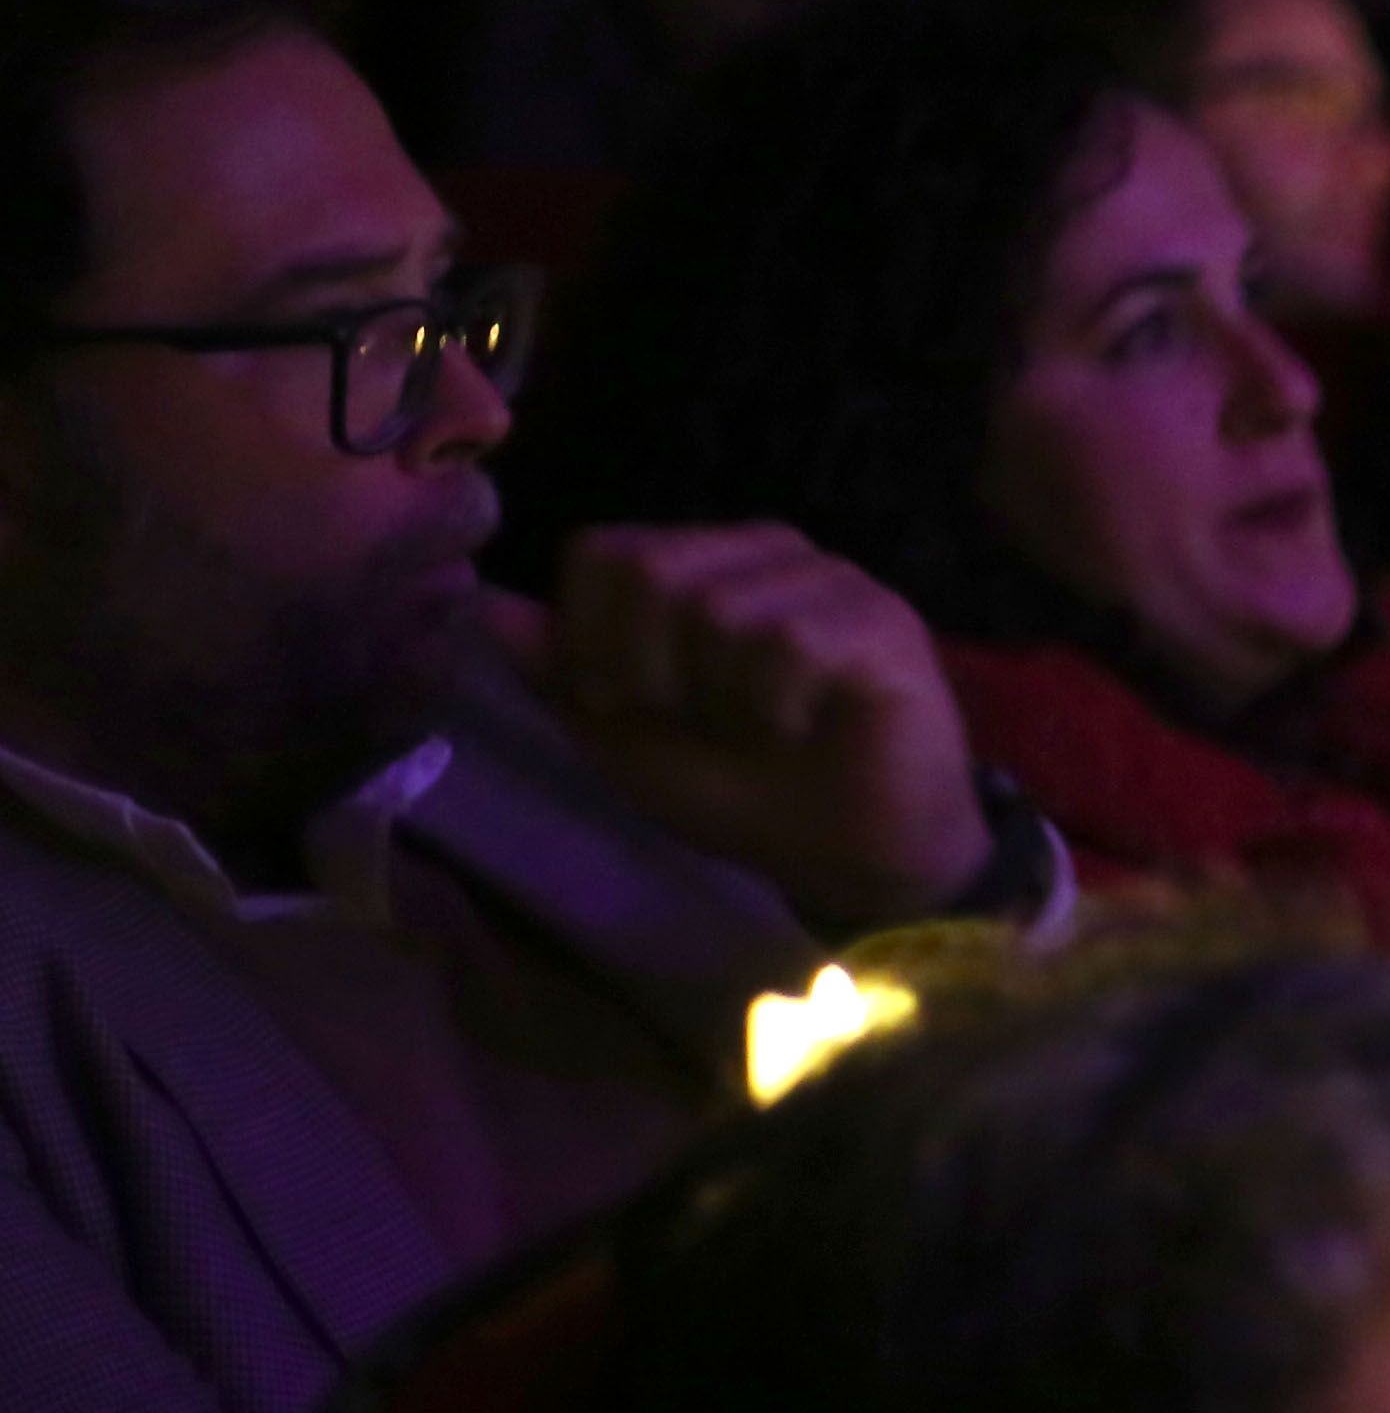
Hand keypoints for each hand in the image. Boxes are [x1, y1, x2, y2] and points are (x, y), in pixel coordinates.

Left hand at [495, 527, 991, 935]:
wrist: (852, 861)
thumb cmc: (744, 795)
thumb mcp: (624, 739)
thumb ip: (560, 673)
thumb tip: (484, 606)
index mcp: (702, 565)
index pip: (603, 551)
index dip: (591, 638)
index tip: (627, 705)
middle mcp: (764, 553)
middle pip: (648, 568)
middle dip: (648, 668)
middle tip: (696, 722)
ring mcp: (829, 580)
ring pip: (717, 608)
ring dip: (720, 697)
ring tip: (760, 728)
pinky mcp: (881, 620)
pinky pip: (789, 640)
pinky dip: (777, 705)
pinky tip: (805, 729)